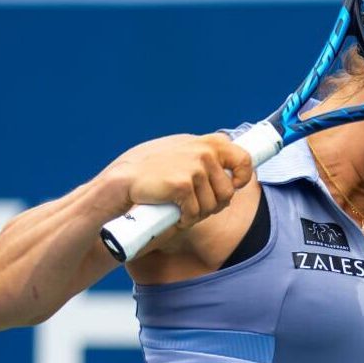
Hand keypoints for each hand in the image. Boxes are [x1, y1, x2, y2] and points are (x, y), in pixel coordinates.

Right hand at [108, 134, 254, 228]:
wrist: (121, 181)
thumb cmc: (150, 173)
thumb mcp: (181, 155)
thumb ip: (203, 160)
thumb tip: (231, 180)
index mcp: (208, 142)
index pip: (243, 158)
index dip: (240, 178)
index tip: (233, 187)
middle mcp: (205, 151)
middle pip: (228, 191)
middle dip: (214, 205)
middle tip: (195, 206)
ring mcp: (195, 166)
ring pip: (213, 205)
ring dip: (198, 214)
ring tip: (180, 208)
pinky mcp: (184, 183)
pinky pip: (195, 212)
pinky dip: (185, 219)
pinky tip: (173, 214)